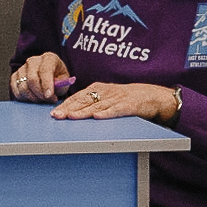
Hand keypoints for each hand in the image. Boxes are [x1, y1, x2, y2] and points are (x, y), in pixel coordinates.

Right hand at [10, 52, 68, 102]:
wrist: (49, 77)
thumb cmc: (58, 78)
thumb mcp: (64, 80)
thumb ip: (61, 84)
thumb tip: (56, 89)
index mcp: (49, 58)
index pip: (45, 70)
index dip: (47, 84)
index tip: (49, 96)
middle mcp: (33, 61)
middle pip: (32, 79)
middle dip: (40, 94)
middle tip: (48, 100)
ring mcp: (22, 68)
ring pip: (23, 87)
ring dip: (33, 97)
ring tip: (42, 99)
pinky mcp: (14, 77)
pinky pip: (16, 91)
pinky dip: (24, 98)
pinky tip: (33, 97)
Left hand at [53, 82, 181, 124]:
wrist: (152, 96)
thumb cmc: (127, 98)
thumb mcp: (108, 97)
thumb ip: (93, 102)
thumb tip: (73, 111)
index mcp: (99, 89)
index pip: (78, 97)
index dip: (66, 105)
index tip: (54, 112)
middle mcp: (106, 92)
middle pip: (84, 101)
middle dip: (69, 109)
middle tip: (56, 116)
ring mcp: (117, 98)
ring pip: (97, 106)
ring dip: (83, 112)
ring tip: (71, 117)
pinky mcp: (129, 106)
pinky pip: (116, 110)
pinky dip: (106, 113)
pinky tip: (97, 117)